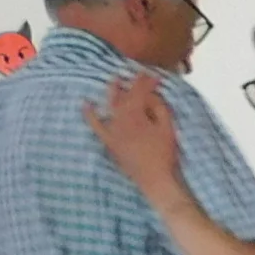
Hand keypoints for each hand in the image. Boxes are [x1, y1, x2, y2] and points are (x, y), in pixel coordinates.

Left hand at [82, 71, 185, 199]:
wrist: (154, 180)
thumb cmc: (164, 154)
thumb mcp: (167, 128)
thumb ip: (159, 107)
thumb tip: (151, 95)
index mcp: (137, 114)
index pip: (141, 91)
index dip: (148, 82)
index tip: (156, 76)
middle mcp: (121, 118)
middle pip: (126, 95)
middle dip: (133, 83)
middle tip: (139, 75)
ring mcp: (113, 129)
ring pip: (111, 105)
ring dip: (113, 91)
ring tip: (115, 79)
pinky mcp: (109, 141)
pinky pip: (96, 125)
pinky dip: (90, 114)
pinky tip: (86, 104)